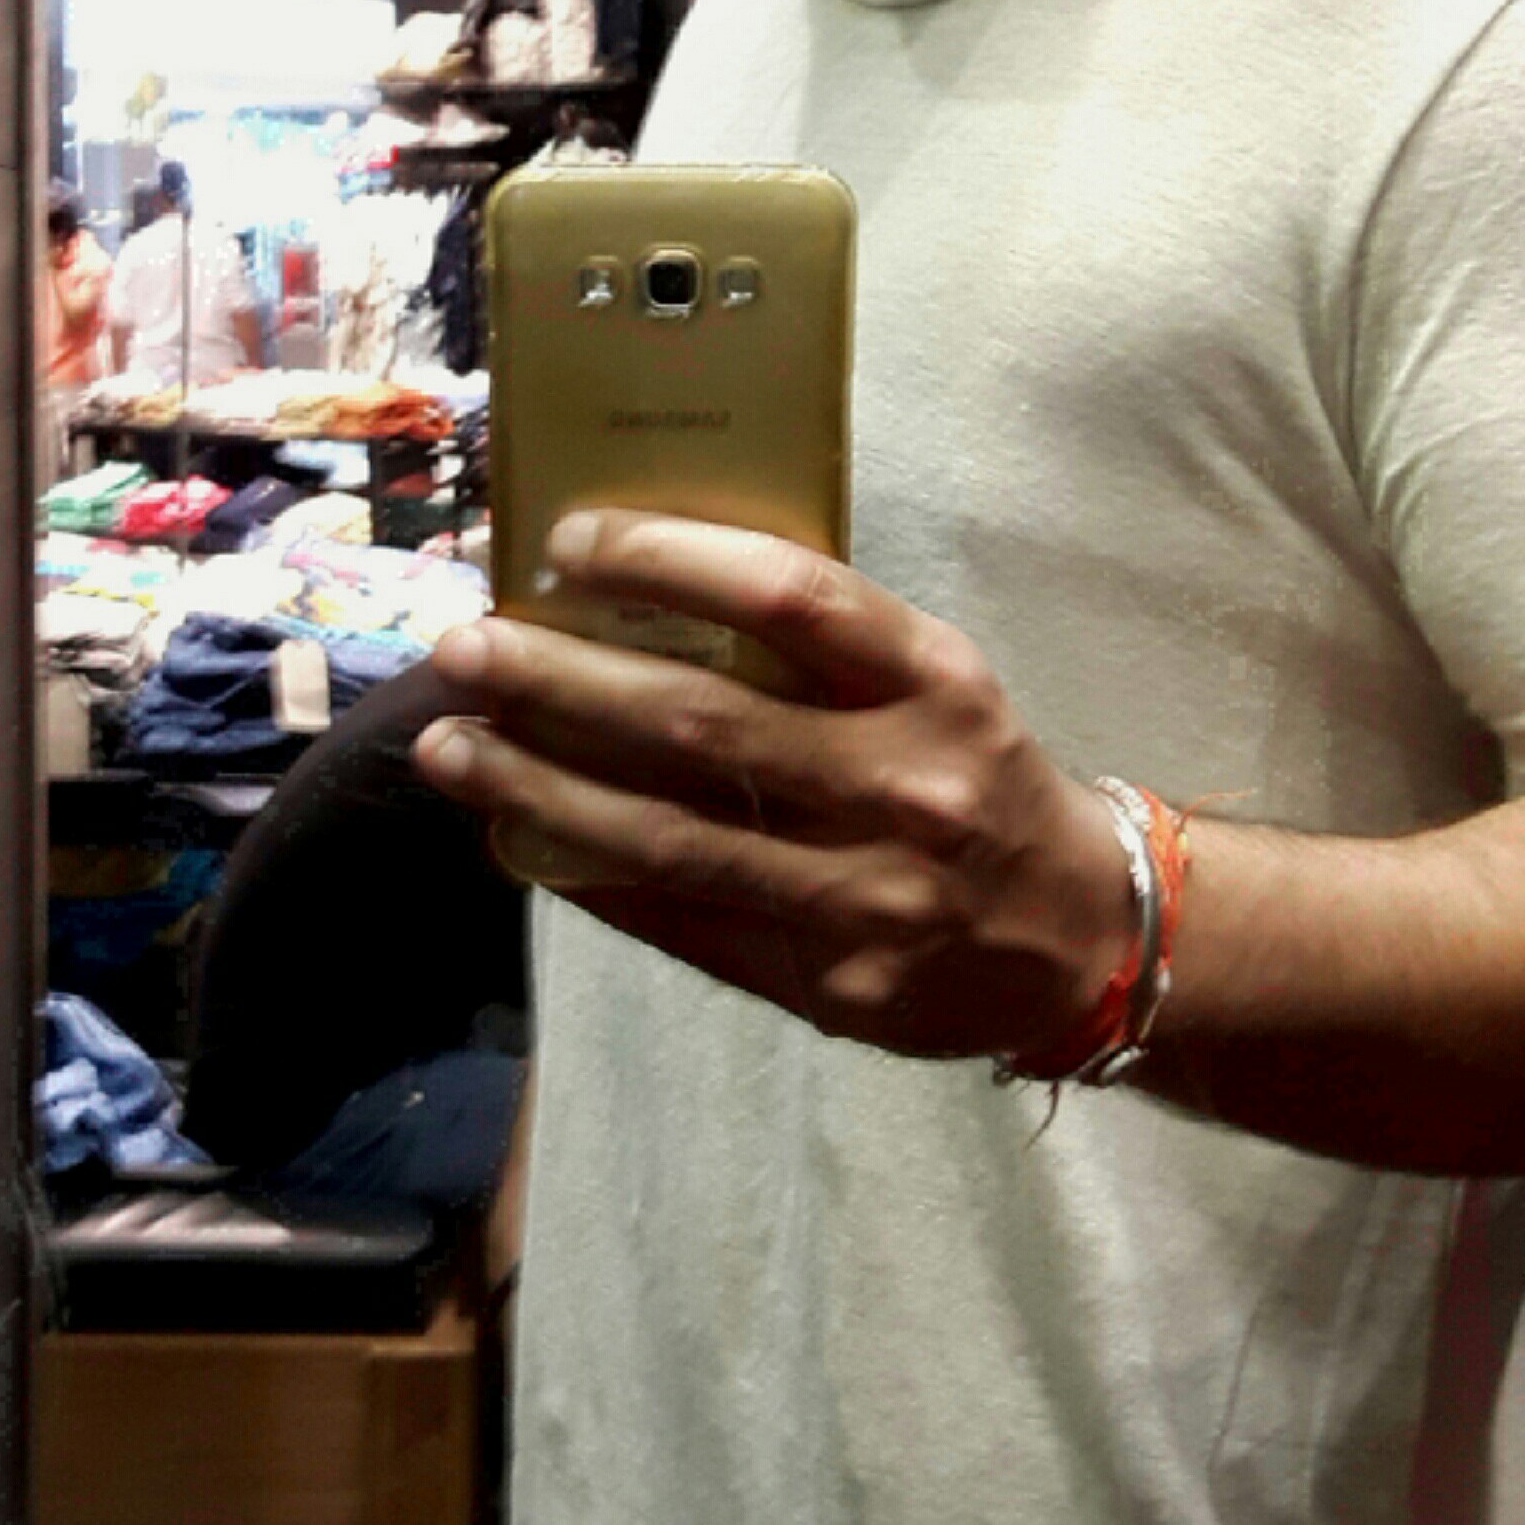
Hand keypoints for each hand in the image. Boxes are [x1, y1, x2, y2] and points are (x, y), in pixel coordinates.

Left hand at [412, 511, 1133, 1064]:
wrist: (1078, 934)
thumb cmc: (971, 772)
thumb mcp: (929, 680)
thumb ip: (815, 648)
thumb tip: (628, 595)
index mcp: (931, 679)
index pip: (790, 596)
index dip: (670, 559)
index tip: (569, 541)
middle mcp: (903, 781)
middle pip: (699, 720)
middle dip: (559, 680)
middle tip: (464, 647)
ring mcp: (867, 894)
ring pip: (667, 836)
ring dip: (537, 786)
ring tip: (446, 745)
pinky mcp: (831, 983)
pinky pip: (679, 922)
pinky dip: (584, 875)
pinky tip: (512, 835)